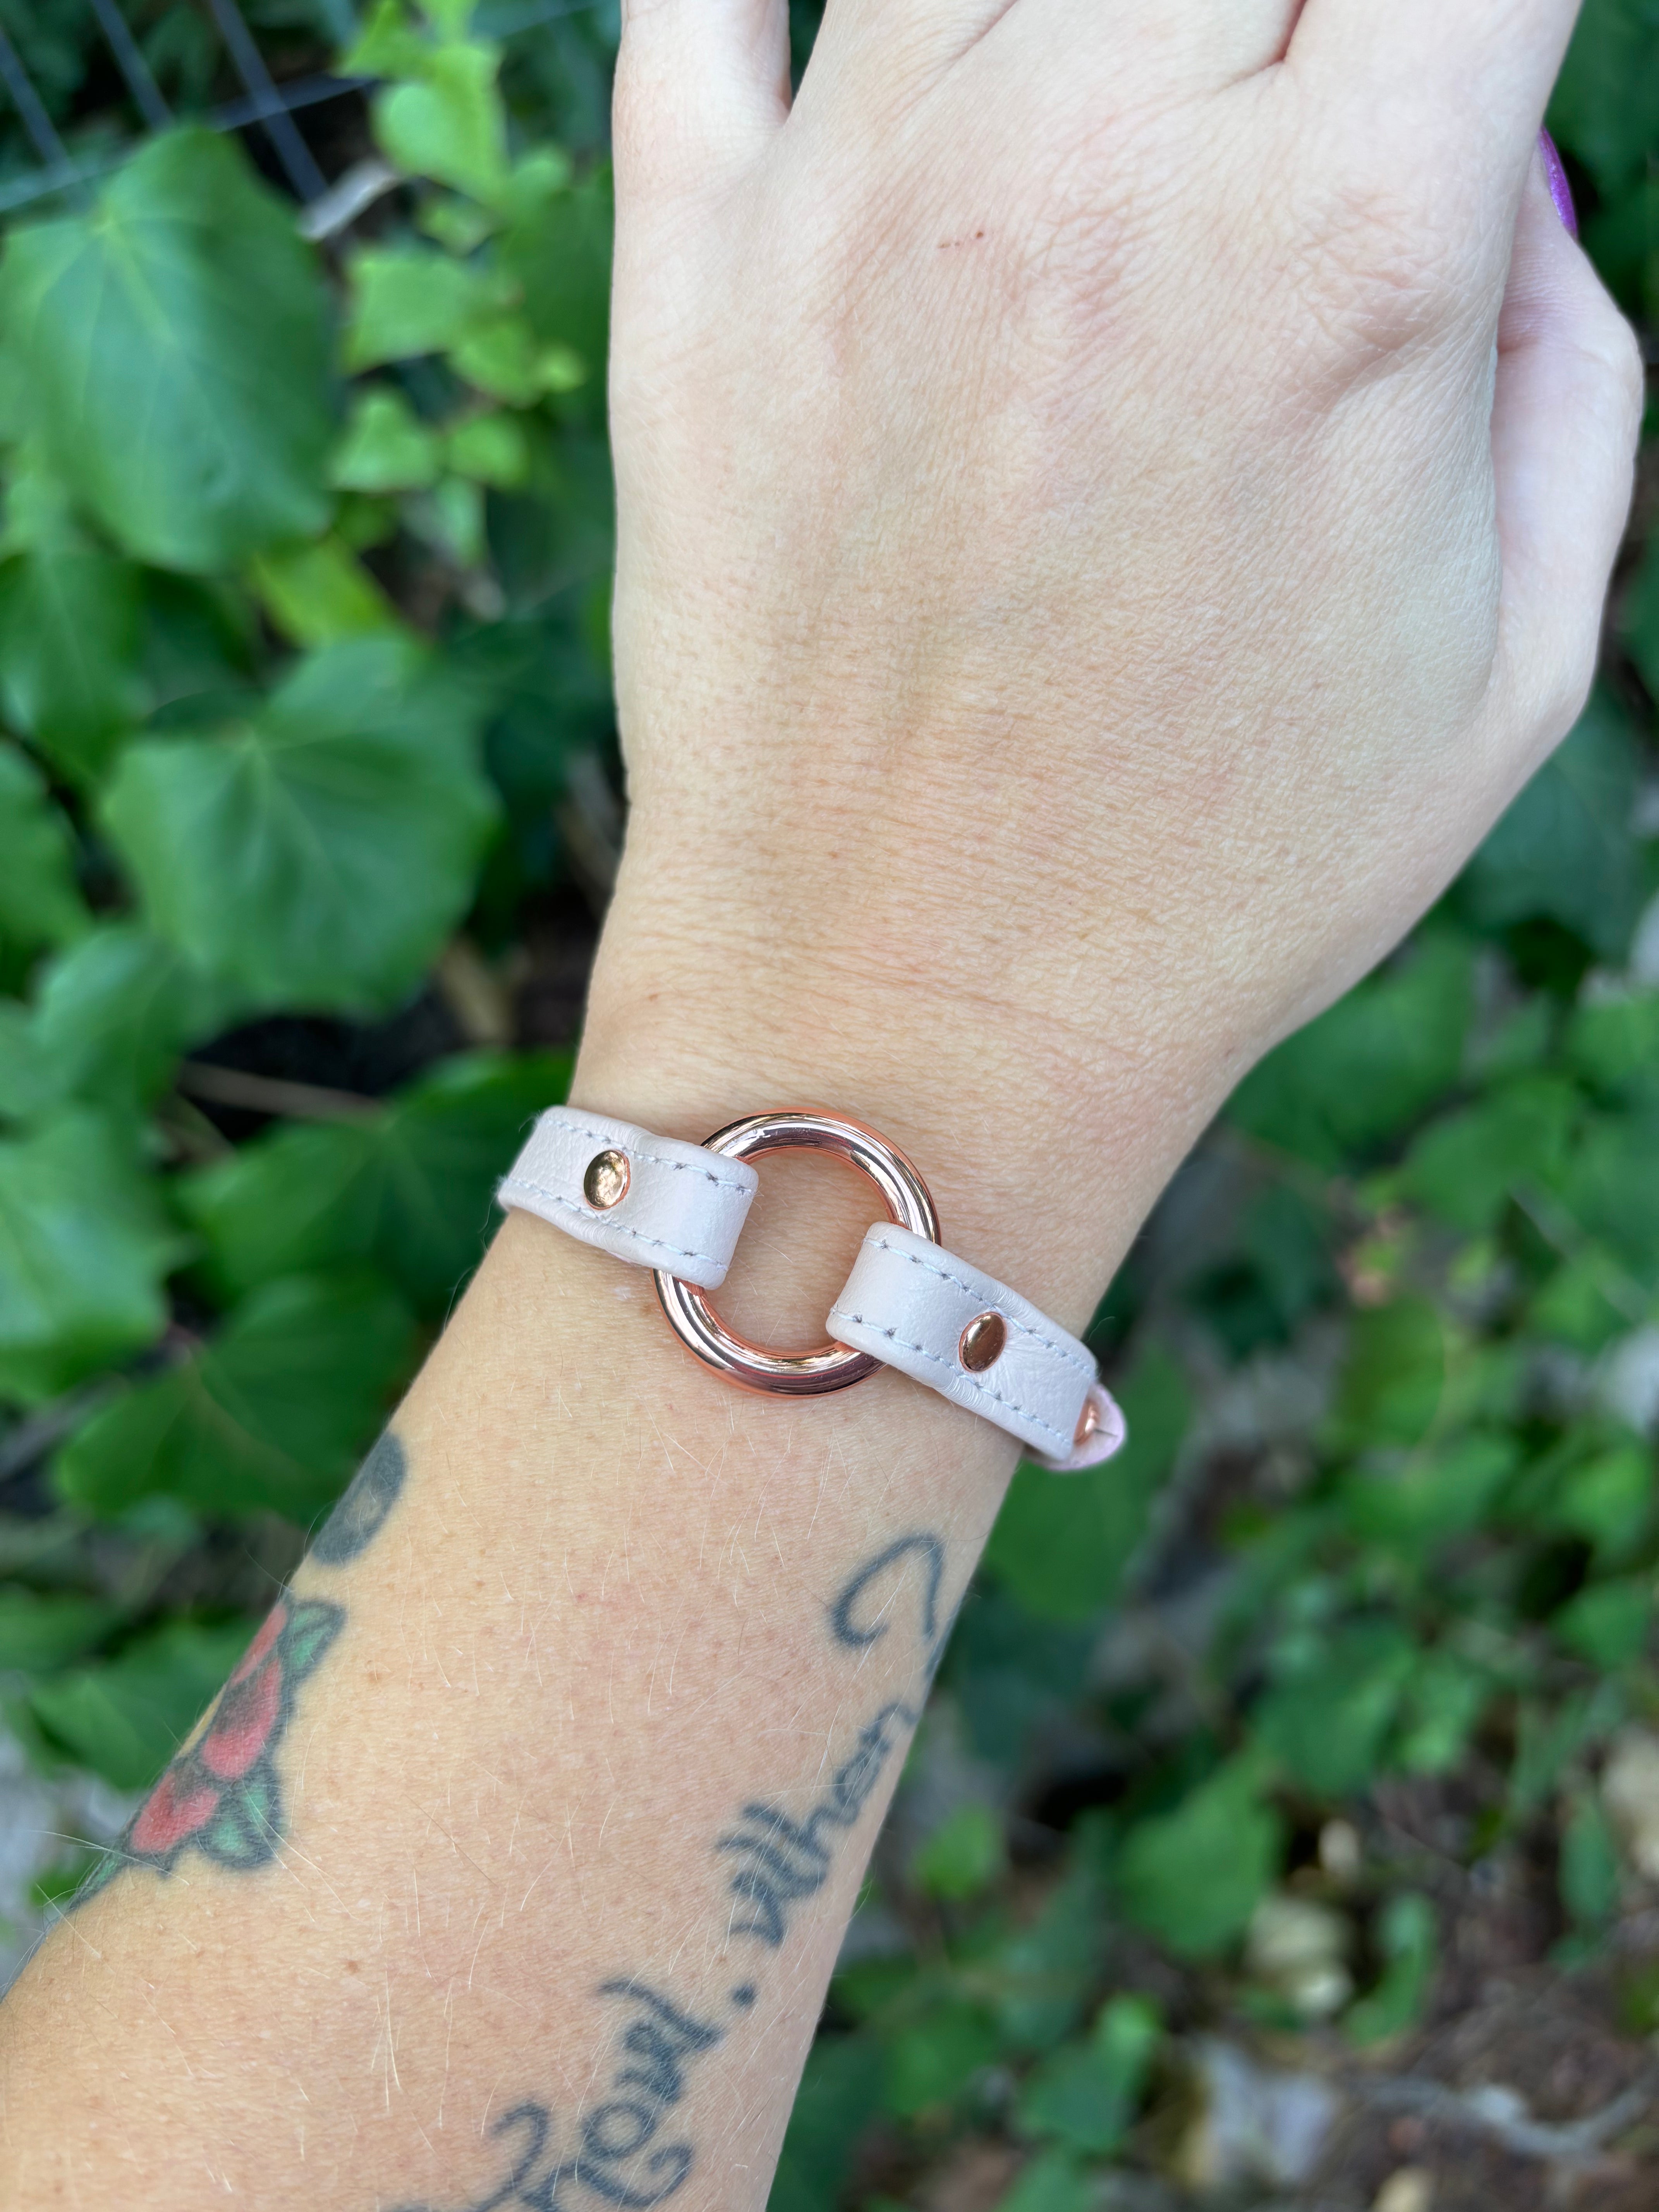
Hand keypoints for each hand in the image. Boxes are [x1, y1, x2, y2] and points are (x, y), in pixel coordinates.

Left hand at [580, 0, 1640, 1311]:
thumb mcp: (1513, 666)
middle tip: (1269, 128)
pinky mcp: (693, 284)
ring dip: (1079, 12)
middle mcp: (1088, 174)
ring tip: (1104, 131)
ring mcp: (858, 210)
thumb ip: (1563, 367)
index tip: (1443, 72)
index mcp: (1340, 255)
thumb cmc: (1222, 878)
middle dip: (1282, 11)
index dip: (1471, 8)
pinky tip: (886, 70)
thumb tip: (1506, 183)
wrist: (908, 1022)